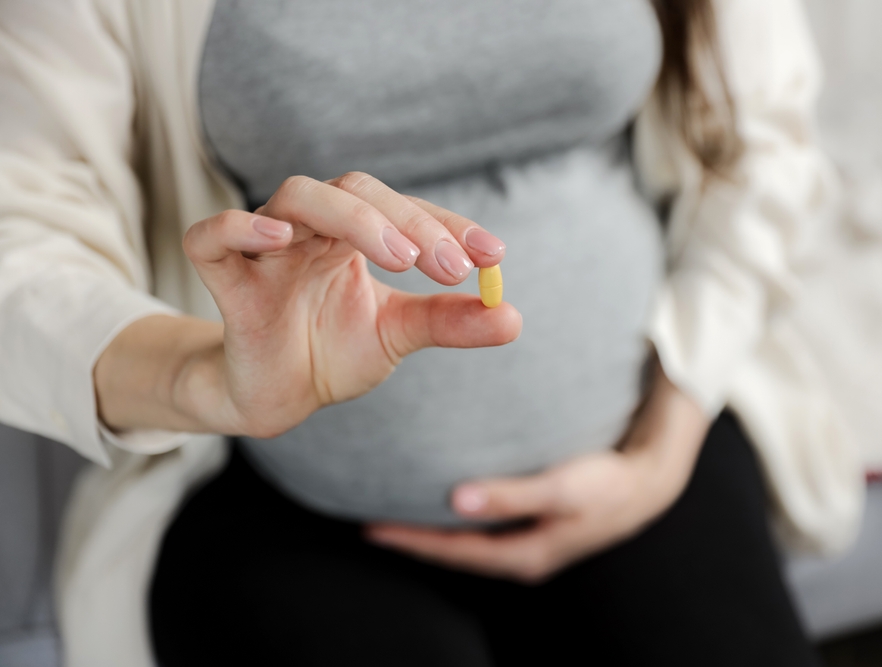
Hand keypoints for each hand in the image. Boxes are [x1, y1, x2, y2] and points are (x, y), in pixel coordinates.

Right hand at [95, 173, 521, 435]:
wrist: (278, 397)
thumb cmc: (333, 352)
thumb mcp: (398, 335)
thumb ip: (449, 321)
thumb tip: (513, 318)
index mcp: (352, 235)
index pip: (403, 208)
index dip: (449, 226)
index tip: (493, 257)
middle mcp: (311, 230)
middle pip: (353, 190)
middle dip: (409, 222)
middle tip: (452, 267)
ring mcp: (266, 251)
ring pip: (297, 197)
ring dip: (353, 219)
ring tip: (400, 258)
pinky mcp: (227, 281)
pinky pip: (211, 237)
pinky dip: (238, 227)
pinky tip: (280, 237)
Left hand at [367, 366, 708, 582]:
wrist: (648, 480)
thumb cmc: (607, 483)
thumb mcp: (561, 489)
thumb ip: (510, 494)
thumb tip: (455, 501)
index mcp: (525, 554)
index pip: (454, 552)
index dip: (412, 542)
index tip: (373, 529)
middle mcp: (523, 554)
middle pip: (456, 551)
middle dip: (416, 539)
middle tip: (372, 523)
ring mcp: (530, 541)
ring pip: (469, 540)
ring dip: (436, 529)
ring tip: (399, 511)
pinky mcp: (536, 524)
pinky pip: (485, 526)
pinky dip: (461, 516)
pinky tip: (448, 498)